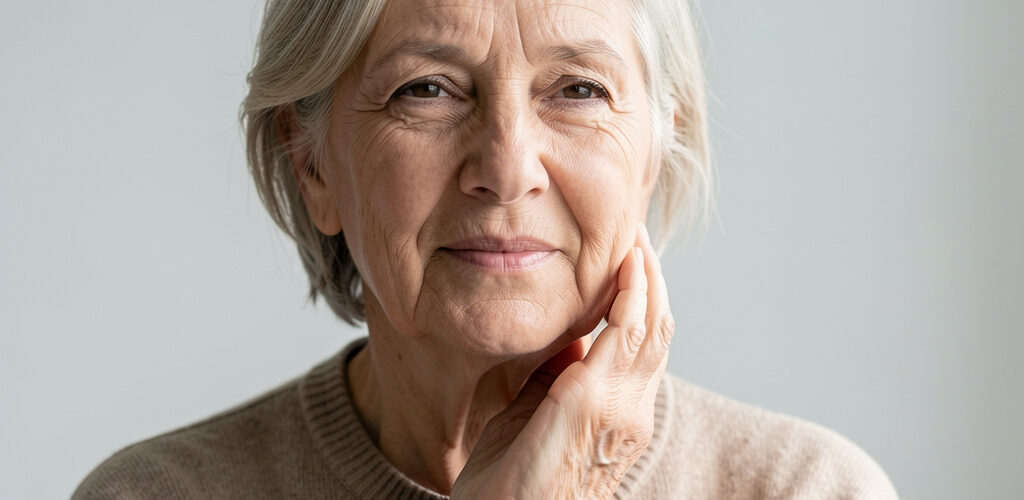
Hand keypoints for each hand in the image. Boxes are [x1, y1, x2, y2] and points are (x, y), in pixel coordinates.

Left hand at [451, 224, 674, 498]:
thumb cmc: (511, 480)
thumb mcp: (537, 414)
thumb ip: (559, 376)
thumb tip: (571, 337)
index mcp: (620, 414)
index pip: (645, 345)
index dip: (645, 298)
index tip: (630, 259)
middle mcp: (631, 411)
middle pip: (658, 328)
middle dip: (652, 277)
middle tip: (638, 232)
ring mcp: (619, 408)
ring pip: (651, 325)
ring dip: (646, 275)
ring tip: (636, 234)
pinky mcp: (592, 402)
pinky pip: (626, 334)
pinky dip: (632, 294)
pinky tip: (628, 263)